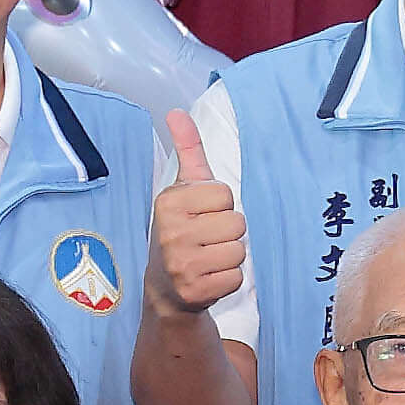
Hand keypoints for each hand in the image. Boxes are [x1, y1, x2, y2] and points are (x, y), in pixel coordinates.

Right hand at [149, 111, 243, 321]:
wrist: (165, 287)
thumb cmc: (181, 230)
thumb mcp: (182, 188)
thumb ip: (187, 150)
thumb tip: (176, 112)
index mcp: (169, 202)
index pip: (225, 194)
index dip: (219, 205)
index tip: (201, 215)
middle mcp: (171, 232)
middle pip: (237, 223)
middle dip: (227, 231)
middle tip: (206, 239)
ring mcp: (181, 264)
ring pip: (239, 250)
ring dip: (229, 255)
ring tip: (208, 257)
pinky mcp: (195, 291)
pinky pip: (236, 277)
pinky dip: (228, 279)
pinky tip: (209, 277)